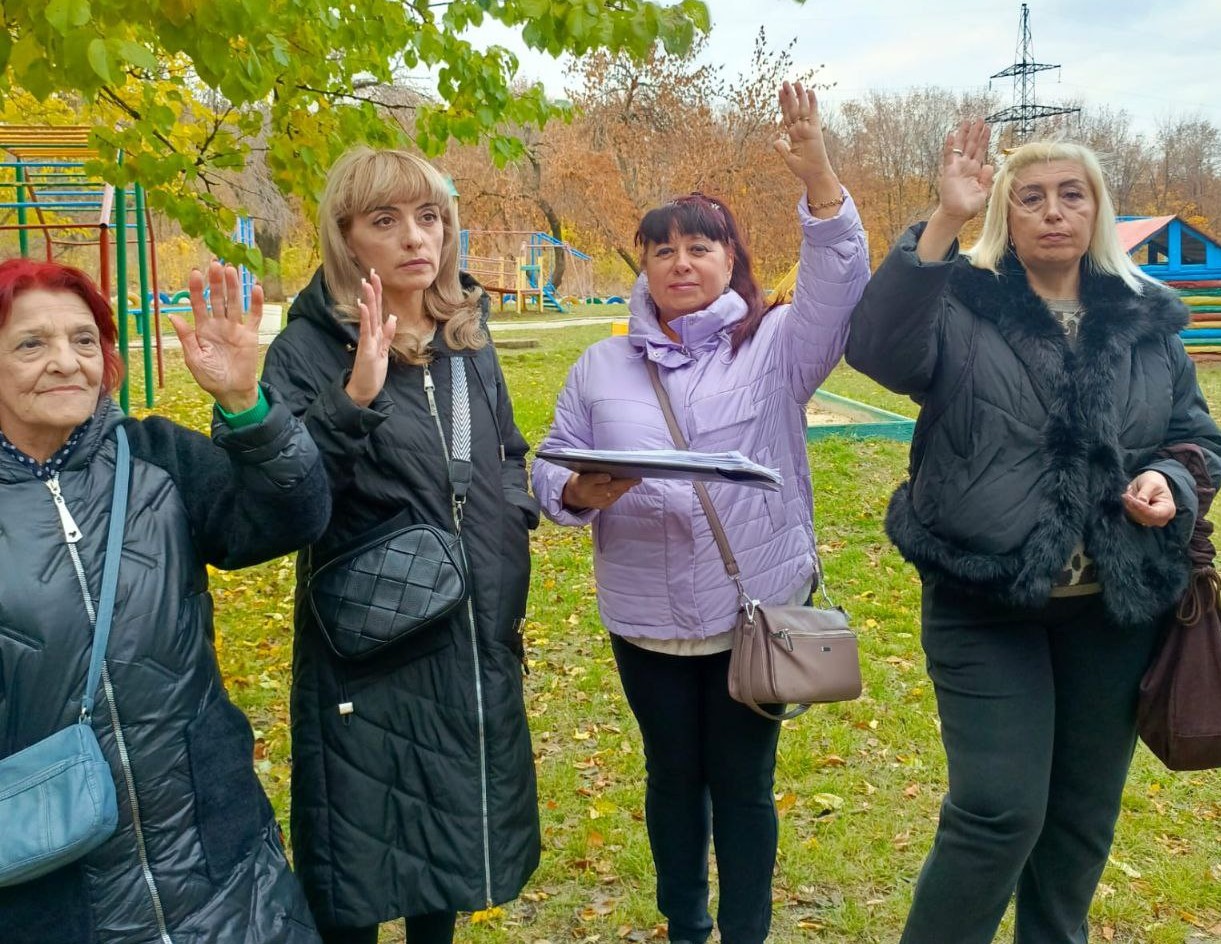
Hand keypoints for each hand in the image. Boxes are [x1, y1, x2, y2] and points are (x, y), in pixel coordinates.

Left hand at [171, 261, 261, 412]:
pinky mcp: (250, 335)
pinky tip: (255, 287)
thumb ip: (186, 337)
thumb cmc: (210, 377)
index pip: (199, 304)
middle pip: (217, 299)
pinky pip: (254, 316)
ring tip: (231, 270)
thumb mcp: (194, 359)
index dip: (197, 289)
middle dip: (216, 282)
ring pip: (234, 303)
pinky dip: (255, 302)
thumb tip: (172, 315)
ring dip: (233, 287)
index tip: (195, 273)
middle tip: (215, 264)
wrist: (232, 391)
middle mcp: (219, 325)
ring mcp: (236, 328)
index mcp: (203, 329)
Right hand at [345, 269, 396, 408]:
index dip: (378, 294)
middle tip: (372, 272)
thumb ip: (388, 334)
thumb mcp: (384, 351)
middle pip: (373, 308)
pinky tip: (363, 306)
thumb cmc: (373, 371)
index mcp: (376, 334)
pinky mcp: (367, 350)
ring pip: (369, 317)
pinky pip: (366, 332)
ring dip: (368, 300)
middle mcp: (371, 334)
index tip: (377, 277)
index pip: (378, 309)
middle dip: (373, 290)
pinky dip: (365, 319)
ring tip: (367, 283)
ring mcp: (368, 341)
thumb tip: (392, 317)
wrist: (363, 390)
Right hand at [561, 472, 639, 511]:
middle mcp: (588, 494)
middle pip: (607, 488)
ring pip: (613, 494)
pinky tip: (628, 486)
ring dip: (625, 487)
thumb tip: (614, 465)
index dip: (599, 478)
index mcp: (582, 482)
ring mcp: (595, 502)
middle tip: (636, 478)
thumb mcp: (583, 471)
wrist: (574, 496)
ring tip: (635, 480)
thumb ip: (594, 469)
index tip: (608, 476)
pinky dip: (622, 492)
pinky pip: (614, 499)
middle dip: (623, 483)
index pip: (591, 480)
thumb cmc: (582, 478)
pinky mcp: (601, 506)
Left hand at [773, 81, 839, 211]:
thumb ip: (782, 149)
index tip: (779, 92)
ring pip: (802, 108)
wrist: (814, 175)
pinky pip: (813, 114)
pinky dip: (812, 102)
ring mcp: (808, 128)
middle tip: (785, 82)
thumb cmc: (803, 169)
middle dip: (789, 95)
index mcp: (793, 135)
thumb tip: (776, 141)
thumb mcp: (789, 159)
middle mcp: (800, 129)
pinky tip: (810, 91)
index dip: (783, 104)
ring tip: (796, 82)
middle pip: (793, 109)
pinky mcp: (815, 130)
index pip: (787, 115)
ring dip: (799, 95)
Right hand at [935, 118, 994, 224]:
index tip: (988, 127)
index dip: (984, 139)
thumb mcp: (983, 192)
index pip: (981, 151)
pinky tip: (950, 135)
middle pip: (971, 145)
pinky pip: (948, 157)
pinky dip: (948, 146)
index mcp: (975, 170)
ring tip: (967, 121)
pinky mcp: (949, 172)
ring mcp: (956, 168)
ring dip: (963, 134)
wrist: (956, 215)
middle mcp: (965, 166)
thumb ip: (987, 179)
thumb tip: (989, 165)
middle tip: (980, 118)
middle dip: (976, 132)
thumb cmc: (969, 207)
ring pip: (960, 147)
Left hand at [1122, 471, 1176, 527]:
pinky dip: (1127, 505)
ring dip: (1129, 504)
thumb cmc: (1153, 483)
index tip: (1130, 498)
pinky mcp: (1139, 520)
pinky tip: (1129, 496)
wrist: (1150, 485)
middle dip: (1133, 506)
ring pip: (1134, 516)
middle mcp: (1160, 519)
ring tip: (1131, 490)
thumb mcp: (1151, 484)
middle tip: (1126, 495)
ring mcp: (1150, 521)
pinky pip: (1129, 514)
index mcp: (1168, 510)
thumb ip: (1145, 493)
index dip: (1141, 507)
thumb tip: (1140, 501)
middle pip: (1143, 517)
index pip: (1154, 513)